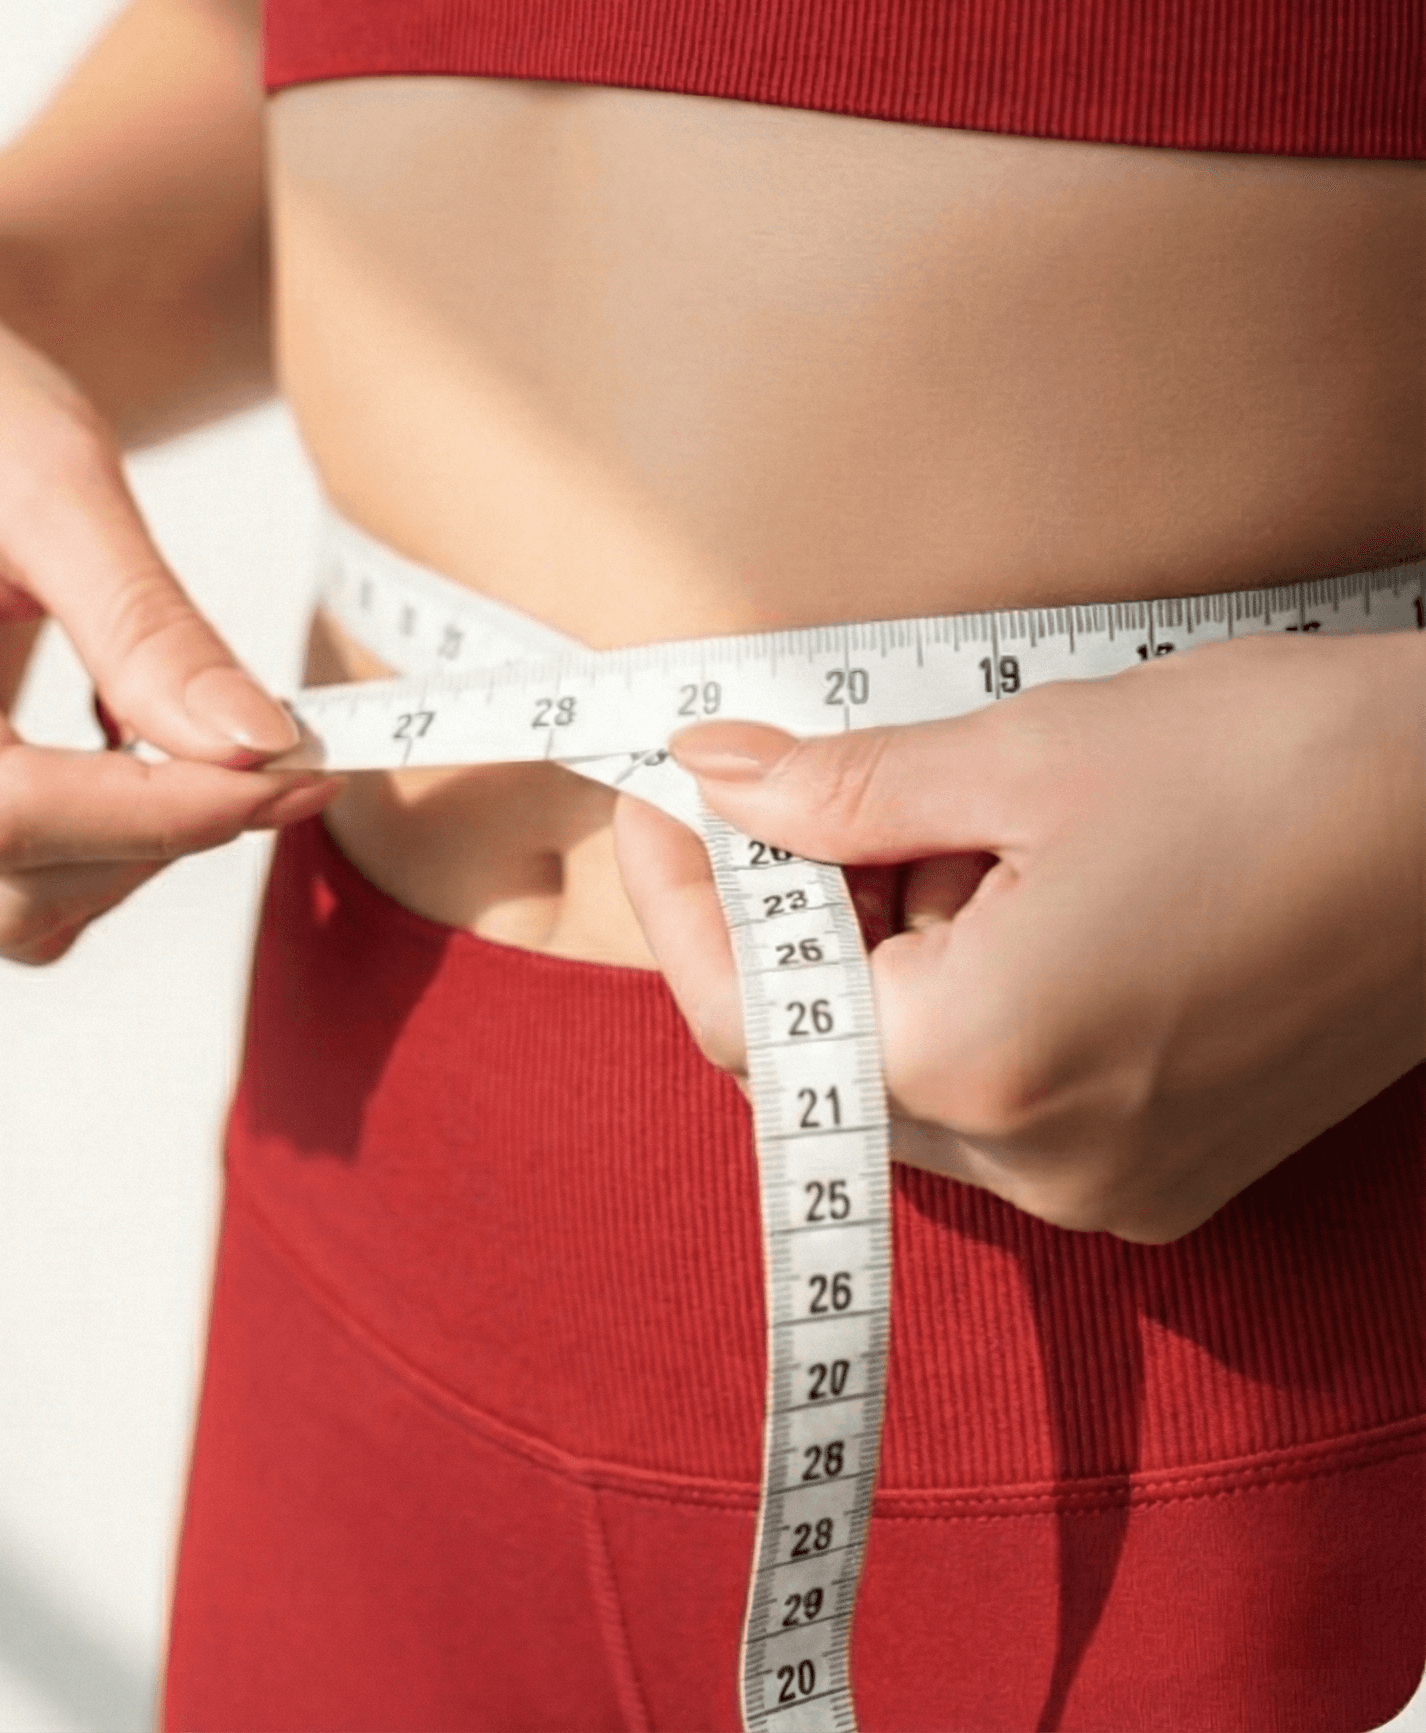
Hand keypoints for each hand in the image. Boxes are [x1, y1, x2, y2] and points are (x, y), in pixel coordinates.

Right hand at [0, 233, 335, 963]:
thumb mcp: (62, 481)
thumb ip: (150, 628)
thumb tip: (257, 747)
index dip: (160, 813)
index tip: (288, 773)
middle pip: (1, 887)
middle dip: (162, 840)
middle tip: (286, 759)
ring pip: (4, 918)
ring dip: (132, 859)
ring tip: (213, 748)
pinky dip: (92, 854)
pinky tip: (135, 762)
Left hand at [614, 631, 1424, 1240]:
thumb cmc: (1275, 763)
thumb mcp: (1025, 751)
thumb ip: (841, 789)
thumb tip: (713, 775)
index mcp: (982, 1062)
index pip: (745, 1018)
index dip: (682, 898)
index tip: (663, 796)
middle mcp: (1040, 1164)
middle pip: (822, 1059)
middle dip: (793, 921)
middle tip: (812, 785)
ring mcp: (1114, 1188)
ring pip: (912, 1078)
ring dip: (884, 957)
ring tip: (957, 822)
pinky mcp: (1172, 1171)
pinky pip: (1006, 1100)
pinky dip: (970, 999)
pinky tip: (1024, 888)